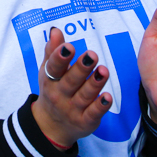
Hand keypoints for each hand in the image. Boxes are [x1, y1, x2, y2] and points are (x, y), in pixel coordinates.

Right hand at [30, 27, 112, 148]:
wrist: (51, 126)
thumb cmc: (53, 90)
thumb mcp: (49, 71)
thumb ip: (53, 51)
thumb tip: (56, 30)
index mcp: (50, 80)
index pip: (54, 68)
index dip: (61, 57)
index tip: (69, 47)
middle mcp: (60, 95)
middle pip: (71, 81)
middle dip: (81, 68)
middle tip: (92, 55)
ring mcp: (72, 110)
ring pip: (84, 96)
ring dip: (94, 84)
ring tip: (104, 71)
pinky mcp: (85, 122)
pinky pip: (93, 114)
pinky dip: (100, 106)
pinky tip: (108, 97)